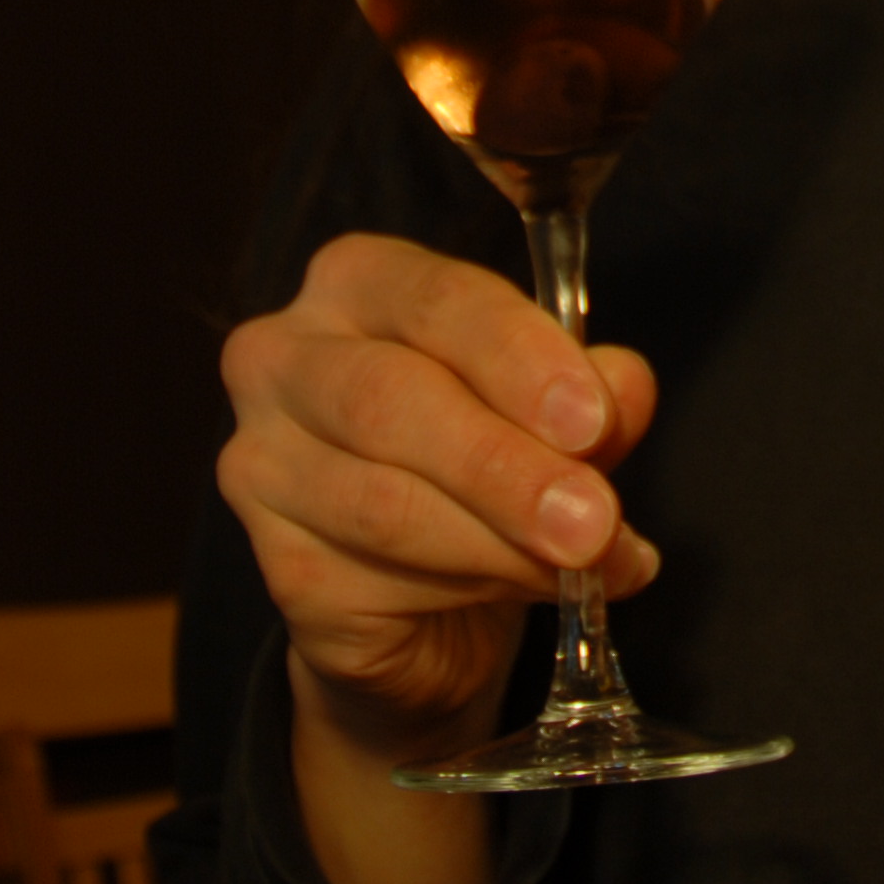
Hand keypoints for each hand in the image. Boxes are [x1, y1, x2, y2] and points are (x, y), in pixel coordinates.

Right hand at [216, 231, 662, 756]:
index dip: (519, 358)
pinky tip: (531, 593)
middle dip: (506, 465)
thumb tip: (620, 391)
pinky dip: (473, 589)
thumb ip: (591, 394)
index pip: (437, 300)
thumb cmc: (485, 464)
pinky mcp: (280, 568)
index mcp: (358, 283)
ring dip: (505, 544)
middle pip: (389, 398)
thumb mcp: (555, 412)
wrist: (427, 599)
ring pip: (384, 504)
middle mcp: (285, 359)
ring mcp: (264, 466)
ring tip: (589, 563)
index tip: (591, 420)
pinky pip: (376, 581)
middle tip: (593, 520)